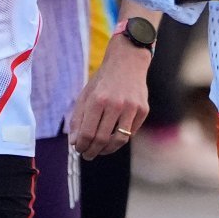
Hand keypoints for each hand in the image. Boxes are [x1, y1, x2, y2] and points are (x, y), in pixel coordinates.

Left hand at [68, 36, 151, 158]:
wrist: (128, 62)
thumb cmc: (103, 81)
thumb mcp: (86, 95)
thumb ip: (78, 119)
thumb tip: (75, 142)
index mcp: (98, 99)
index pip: (87, 133)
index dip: (81, 146)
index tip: (79, 149)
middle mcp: (116, 104)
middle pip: (102, 139)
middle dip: (92, 151)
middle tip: (88, 155)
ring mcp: (132, 107)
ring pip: (119, 140)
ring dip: (107, 150)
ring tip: (100, 151)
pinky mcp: (143, 110)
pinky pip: (131, 132)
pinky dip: (120, 139)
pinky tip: (113, 138)